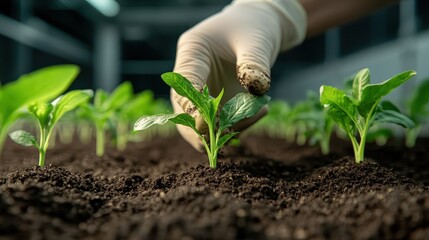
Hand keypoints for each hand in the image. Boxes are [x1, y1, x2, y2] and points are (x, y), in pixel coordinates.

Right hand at [171, 0, 306, 150]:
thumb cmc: (253, 28)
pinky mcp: (215, 104)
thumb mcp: (256, 41)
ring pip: (200, 123)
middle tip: (227, 137)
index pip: (184, 83)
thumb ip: (255, 64)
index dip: (190, 106)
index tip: (203, 124)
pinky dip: (238, 125)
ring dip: (226, 129)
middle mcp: (191, 75)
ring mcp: (202, 91)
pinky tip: (261, 110)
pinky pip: (219, 123)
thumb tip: (257, 90)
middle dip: (204, 128)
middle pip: (184, 109)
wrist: (258, 27)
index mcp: (193, 52)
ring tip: (260, 112)